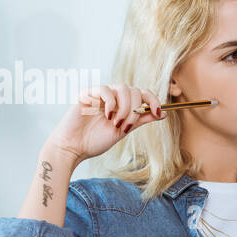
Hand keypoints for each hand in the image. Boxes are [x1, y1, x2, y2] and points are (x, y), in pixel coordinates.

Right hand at [44, 84, 165, 164]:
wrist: (73, 148)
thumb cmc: (94, 141)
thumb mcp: (124, 131)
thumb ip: (141, 120)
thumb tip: (163, 114)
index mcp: (123, 104)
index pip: (143, 93)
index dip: (153, 100)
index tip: (158, 113)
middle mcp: (113, 97)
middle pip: (135, 91)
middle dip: (135, 110)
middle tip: (125, 126)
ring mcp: (100, 94)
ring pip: (123, 88)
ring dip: (125, 108)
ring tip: (116, 123)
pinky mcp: (88, 93)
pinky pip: (105, 89)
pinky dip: (111, 103)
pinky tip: (107, 116)